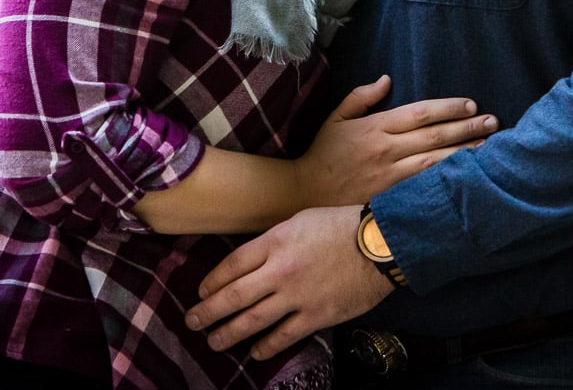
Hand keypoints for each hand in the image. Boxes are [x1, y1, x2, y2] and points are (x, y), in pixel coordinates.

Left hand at [189, 205, 391, 358]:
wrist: (379, 244)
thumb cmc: (342, 226)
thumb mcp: (301, 220)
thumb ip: (274, 240)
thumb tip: (252, 260)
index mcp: (276, 242)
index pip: (232, 265)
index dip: (212, 282)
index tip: (202, 293)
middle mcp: (280, 271)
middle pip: (234, 296)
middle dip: (208, 312)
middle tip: (193, 321)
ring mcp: (297, 296)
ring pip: (252, 321)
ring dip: (229, 333)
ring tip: (214, 341)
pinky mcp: (316, 316)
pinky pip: (283, 336)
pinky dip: (266, 346)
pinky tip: (255, 352)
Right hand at [293, 75, 495, 206]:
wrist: (303, 192)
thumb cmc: (322, 154)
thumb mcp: (335, 118)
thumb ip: (361, 97)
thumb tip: (387, 79)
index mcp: (375, 126)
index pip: (420, 113)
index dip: (448, 108)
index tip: (472, 105)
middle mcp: (386, 149)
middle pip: (434, 136)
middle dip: (467, 128)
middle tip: (494, 122)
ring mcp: (389, 175)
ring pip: (435, 162)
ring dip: (465, 153)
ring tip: (490, 147)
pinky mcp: (389, 197)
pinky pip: (424, 187)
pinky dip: (447, 180)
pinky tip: (467, 177)